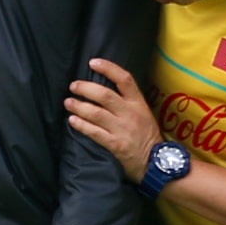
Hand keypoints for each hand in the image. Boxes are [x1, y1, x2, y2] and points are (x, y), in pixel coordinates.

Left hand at [65, 58, 160, 182]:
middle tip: (73, 86)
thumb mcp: (145, 114)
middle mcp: (130, 114)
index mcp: (139, 103)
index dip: (108, 68)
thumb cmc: (148, 137)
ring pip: (96, 113)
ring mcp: (122, 129)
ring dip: (79, 106)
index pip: (124, 79)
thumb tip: (106, 90)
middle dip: (86, 88)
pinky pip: (94, 132)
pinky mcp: (115, 144)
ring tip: (68, 102)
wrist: (157, 162)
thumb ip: (129, 103)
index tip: (93, 62)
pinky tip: (72, 120)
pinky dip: (81, 125)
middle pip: (104, 95)